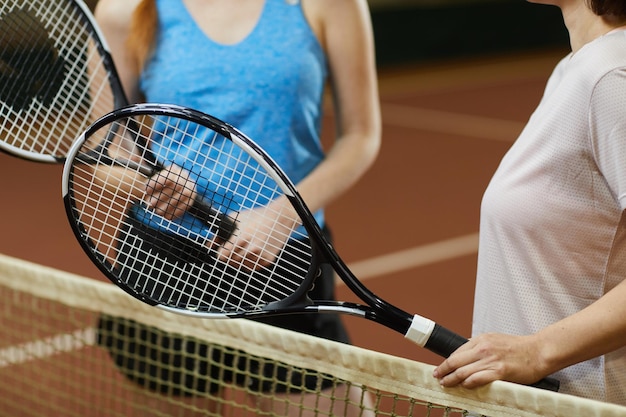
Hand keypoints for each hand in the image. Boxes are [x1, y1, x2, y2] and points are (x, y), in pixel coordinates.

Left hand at [145, 165, 196, 219]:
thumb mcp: (153, 181)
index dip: (156, 183)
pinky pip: (186, 205)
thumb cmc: (159, 185)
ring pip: (182, 196)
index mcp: (174, 170)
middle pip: (176, 185)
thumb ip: (148, 184)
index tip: (147, 190)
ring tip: (158, 212)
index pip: (167, 175)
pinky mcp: (192, 198)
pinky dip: (176, 212)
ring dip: (169, 206)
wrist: (176, 188)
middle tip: (151, 204)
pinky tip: (167, 216)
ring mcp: (190, 187)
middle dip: (162, 196)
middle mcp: (184, 176)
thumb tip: (143, 194)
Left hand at [215, 200, 297, 270]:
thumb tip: (208, 245)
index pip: (222, 256)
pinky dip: (250, 262)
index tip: (223, 249)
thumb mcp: (236, 219)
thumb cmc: (256, 217)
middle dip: (230, 255)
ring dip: (240, 259)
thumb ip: (220, 233)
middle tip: (236, 246)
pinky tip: (254, 251)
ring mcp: (261, 255)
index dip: (221, 253)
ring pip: (241, 266)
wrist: (280, 218)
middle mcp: (251, 248)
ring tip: (246, 246)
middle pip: (231, 261)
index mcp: (242, 237)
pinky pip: (252, 268)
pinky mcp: (268, 260)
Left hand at [433, 333, 547, 388]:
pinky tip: (464, 386)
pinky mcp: (499, 371)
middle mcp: (483, 348)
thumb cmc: (519, 347)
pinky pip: (477, 379)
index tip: (440, 368)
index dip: (445, 361)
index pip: (456, 351)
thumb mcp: (495, 339)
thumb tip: (466, 354)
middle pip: (455, 361)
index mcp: (481, 340)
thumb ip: (480, 346)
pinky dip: (468, 384)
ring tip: (446, 384)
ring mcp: (490, 360)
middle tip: (437, 377)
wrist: (538, 351)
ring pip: (463, 371)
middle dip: (443, 370)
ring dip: (452, 379)